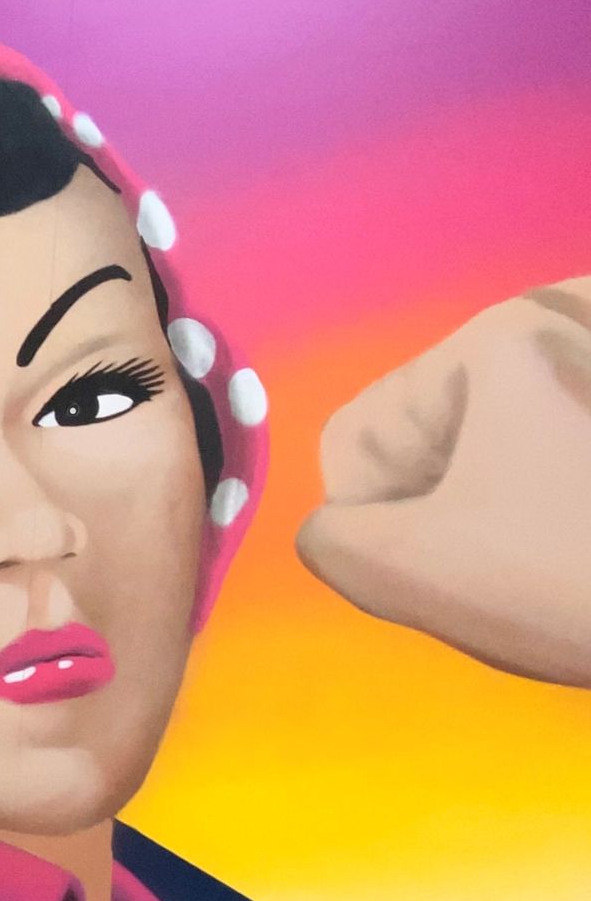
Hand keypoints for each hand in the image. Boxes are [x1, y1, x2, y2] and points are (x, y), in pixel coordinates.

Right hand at [296, 277, 590, 685]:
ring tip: (573, 546)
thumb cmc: (583, 585)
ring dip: (518, 496)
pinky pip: (562, 431)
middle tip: (527, 561)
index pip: (361, 437)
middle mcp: (565, 314)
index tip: (459, 565)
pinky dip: (568, 482)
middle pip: (440, 425)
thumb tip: (339, 528)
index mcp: (498, 341)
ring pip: (507, 432)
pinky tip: (589, 522)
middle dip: (459, 502)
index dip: (382, 522)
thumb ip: (334, 543)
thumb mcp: (421, 577)